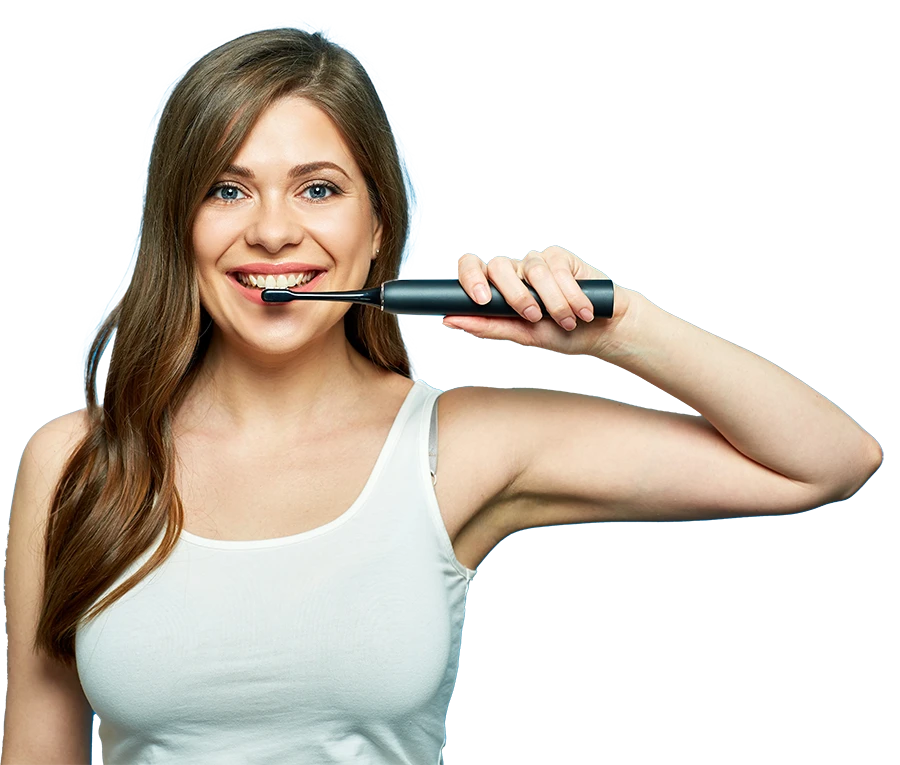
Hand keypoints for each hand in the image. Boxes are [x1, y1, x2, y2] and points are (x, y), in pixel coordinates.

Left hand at [440, 245, 634, 358]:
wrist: (601, 331)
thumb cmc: (560, 334)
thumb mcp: (523, 335)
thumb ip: (488, 327)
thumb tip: (449, 321)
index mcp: (497, 289)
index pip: (471, 269)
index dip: (470, 278)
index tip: (481, 300)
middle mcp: (515, 272)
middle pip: (499, 265)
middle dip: (516, 295)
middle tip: (533, 317)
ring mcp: (537, 263)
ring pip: (533, 270)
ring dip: (552, 302)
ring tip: (567, 321)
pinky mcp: (561, 257)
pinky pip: (557, 268)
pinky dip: (571, 293)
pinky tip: (582, 310)